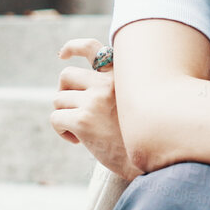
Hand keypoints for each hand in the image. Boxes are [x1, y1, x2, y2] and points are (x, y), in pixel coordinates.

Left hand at [53, 37, 143, 181]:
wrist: (154, 161)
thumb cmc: (143, 138)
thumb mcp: (134, 105)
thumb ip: (113, 92)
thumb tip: (80, 90)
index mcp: (121, 76)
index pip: (92, 48)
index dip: (73, 47)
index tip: (63, 55)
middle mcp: (107, 83)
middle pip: (67, 76)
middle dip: (64, 92)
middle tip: (73, 110)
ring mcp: (95, 100)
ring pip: (58, 99)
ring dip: (65, 115)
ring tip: (82, 131)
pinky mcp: (83, 120)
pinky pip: (56, 118)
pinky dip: (62, 131)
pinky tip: (78, 141)